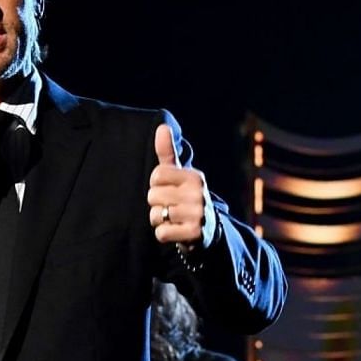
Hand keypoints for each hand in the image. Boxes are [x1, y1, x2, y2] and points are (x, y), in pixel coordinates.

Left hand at [147, 123, 216, 247]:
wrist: (207, 230)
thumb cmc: (187, 197)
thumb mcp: (179, 175)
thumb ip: (168, 153)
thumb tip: (162, 126)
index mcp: (194, 177)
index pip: (157, 175)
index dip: (156, 184)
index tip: (168, 189)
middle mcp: (198, 194)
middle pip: (153, 196)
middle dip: (156, 204)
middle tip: (171, 206)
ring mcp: (197, 214)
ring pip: (155, 215)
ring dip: (159, 220)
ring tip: (173, 219)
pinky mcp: (194, 234)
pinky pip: (161, 233)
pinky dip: (163, 234)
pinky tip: (175, 230)